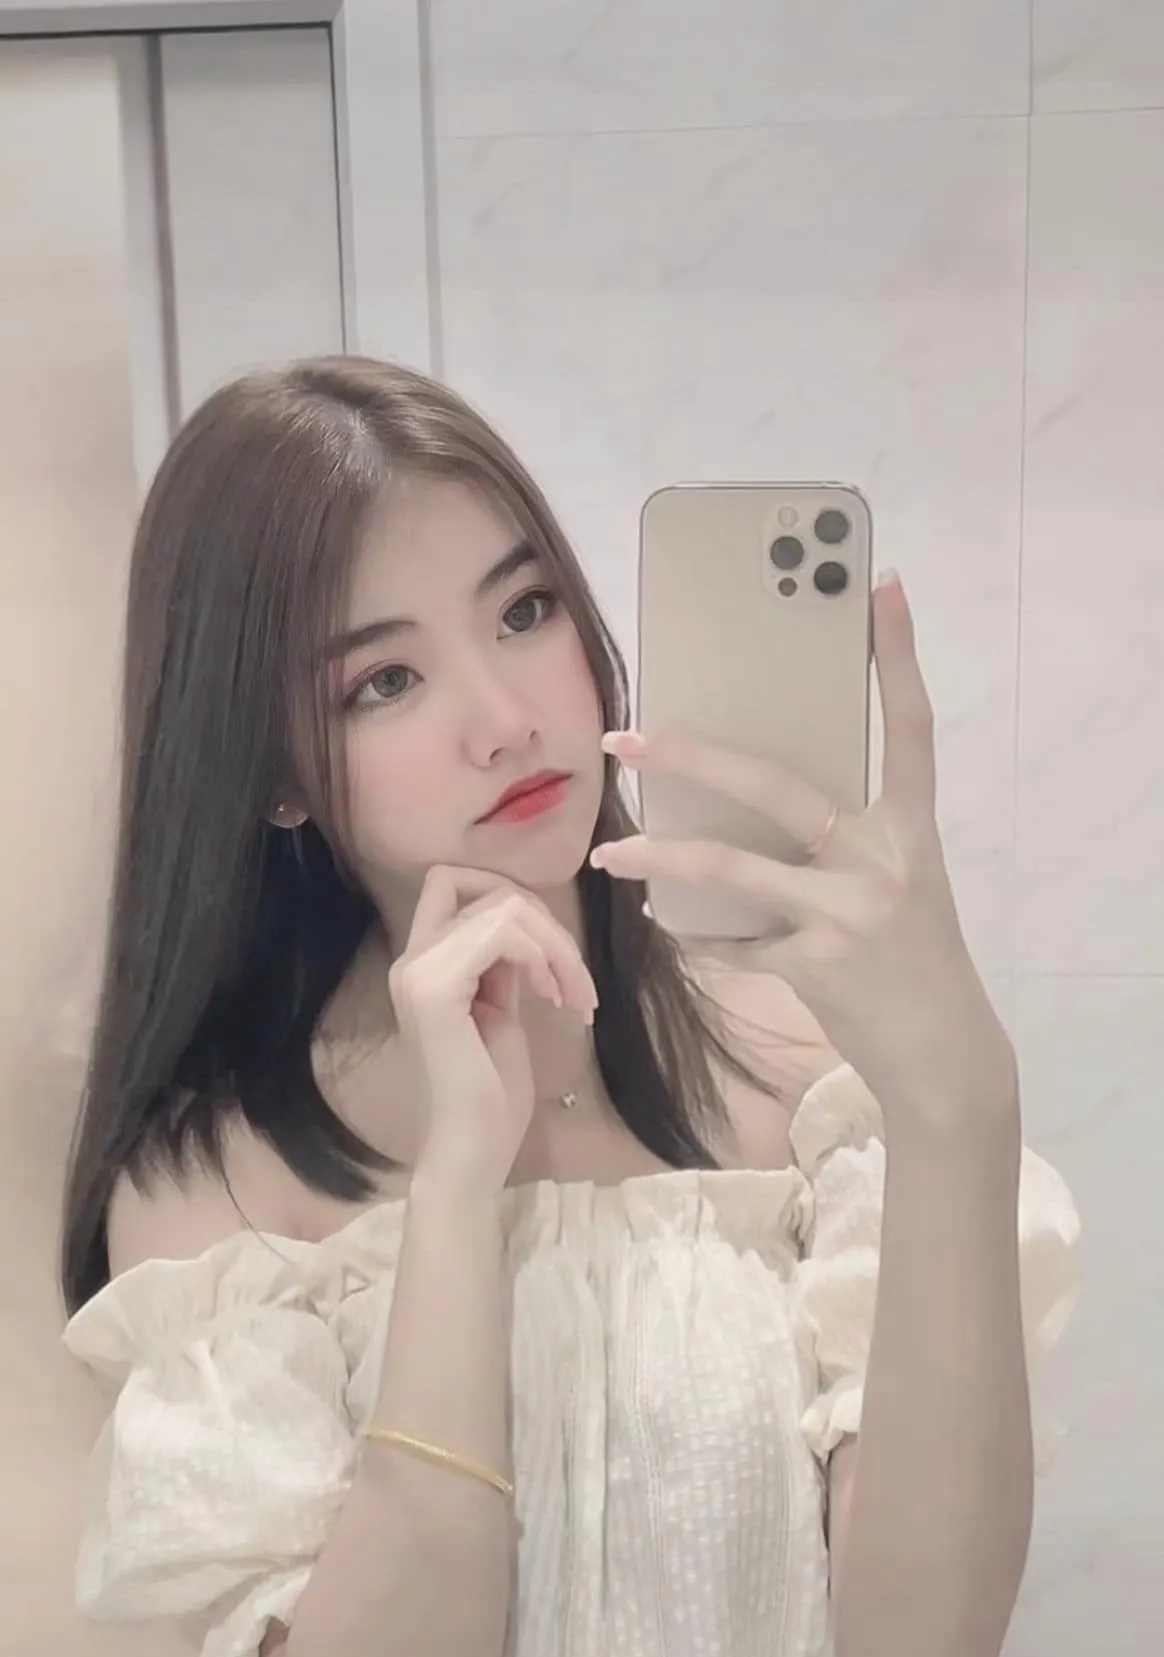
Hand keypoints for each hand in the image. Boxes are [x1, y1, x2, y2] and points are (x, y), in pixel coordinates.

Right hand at [390, 867, 597, 1191]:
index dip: (506, 896)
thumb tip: (527, 932)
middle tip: (576, 985)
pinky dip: (542, 957)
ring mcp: (418, 971)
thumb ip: (502, 967)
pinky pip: (501, 933)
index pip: (451, 882)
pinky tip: (554, 998)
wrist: (471, 1153)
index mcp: (423, 964)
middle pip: (488, 890)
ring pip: (503, 907)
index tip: (545, 953)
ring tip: (572, 996)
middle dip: (548, 926)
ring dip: (556, 946)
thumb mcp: (500, 1013)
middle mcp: (411, 959)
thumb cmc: (490, 1098)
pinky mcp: (436, 989)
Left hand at [591, 573, 1012, 1118]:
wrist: (942, 1056)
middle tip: (628, 737)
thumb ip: (842, 838)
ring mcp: (850, 913)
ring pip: (732, 869)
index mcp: (910, 826)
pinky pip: (733, 945)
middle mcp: (884, 859)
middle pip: (777, 786)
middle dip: (693, 757)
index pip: (910, 726)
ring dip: (659, 857)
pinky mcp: (818, 968)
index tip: (880, 585)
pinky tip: (674, 932)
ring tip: (607, 851)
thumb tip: (746, 794)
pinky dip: (699, 940)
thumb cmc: (909, 958)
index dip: (899, 656)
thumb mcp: (896, 883)